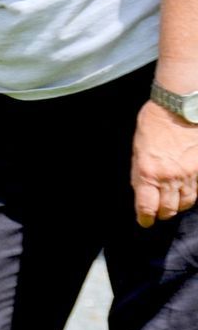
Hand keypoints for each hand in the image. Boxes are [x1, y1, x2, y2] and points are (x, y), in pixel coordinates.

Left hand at [132, 98, 197, 226]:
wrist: (178, 107)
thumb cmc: (153, 125)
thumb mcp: (137, 151)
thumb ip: (139, 173)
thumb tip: (141, 190)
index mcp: (148, 174)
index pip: (147, 207)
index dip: (145, 219)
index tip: (145, 222)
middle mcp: (169, 178)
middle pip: (169, 209)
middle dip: (162, 214)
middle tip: (158, 214)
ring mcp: (189, 173)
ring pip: (186, 202)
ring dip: (178, 206)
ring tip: (173, 205)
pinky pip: (197, 189)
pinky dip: (191, 195)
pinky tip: (186, 194)